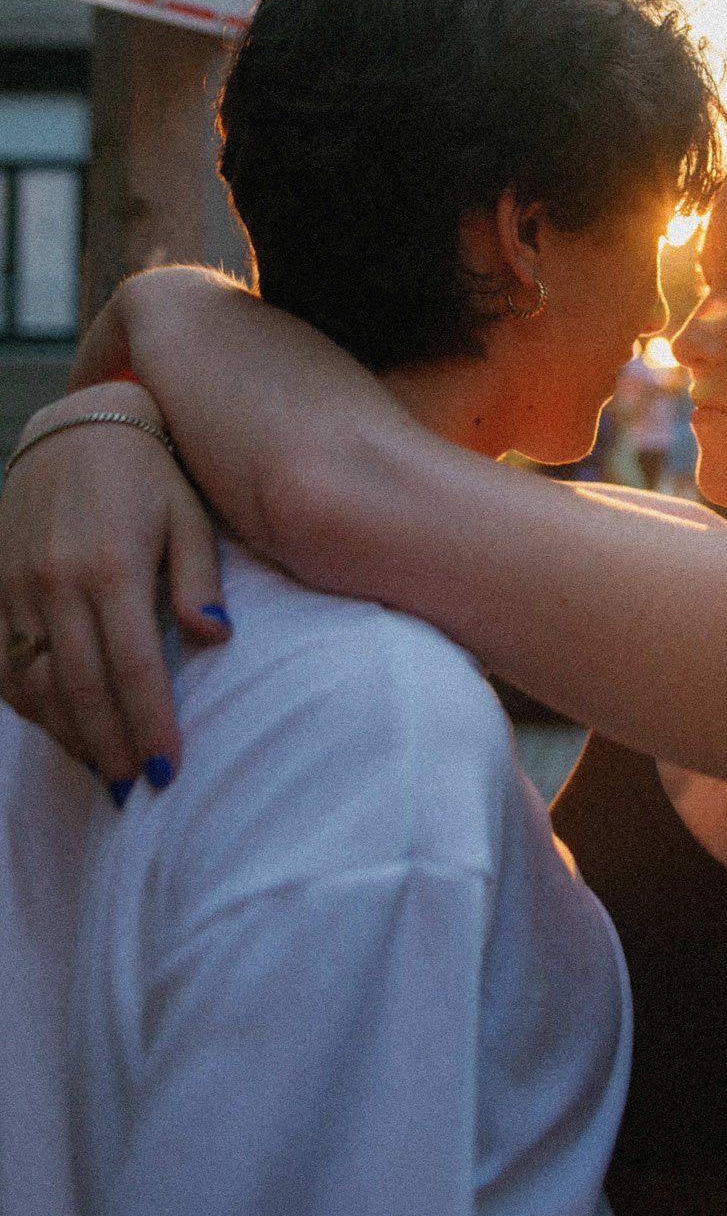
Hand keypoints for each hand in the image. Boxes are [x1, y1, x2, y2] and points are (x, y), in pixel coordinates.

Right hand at [0, 382, 225, 783]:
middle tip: (136, 788)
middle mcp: (57, 583)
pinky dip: (27, 702)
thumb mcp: (188, 514)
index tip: (168, 768)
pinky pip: (3, 662)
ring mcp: (17, 587)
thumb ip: (199, 578)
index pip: (133, 667)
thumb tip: (216, 639)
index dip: (149, 723)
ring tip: (104, 767)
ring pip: (35, 683)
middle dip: (110, 745)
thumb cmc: (149, 473)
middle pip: (81, 688)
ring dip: (68, 732)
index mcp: (113, 566)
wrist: (76, 427)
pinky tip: (59, 725)